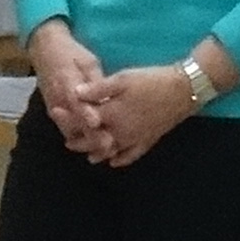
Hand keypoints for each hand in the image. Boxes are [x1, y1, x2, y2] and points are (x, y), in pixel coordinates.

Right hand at [29, 22, 111, 144]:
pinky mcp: (54, 114)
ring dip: (86, 141)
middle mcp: (57, 99)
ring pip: (69, 130)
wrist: (45, 50)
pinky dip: (80, 139)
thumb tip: (108, 99)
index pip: (75, 102)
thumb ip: (96, 82)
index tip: (97, 123)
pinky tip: (96, 146)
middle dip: (89, 135)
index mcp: (65, 82)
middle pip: (72, 123)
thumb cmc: (71, 53)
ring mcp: (54, 108)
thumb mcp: (88, 62)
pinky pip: (67, 130)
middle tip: (109, 145)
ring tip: (105, 150)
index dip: (85, 113)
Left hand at [78, 62, 203, 167]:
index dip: (68, 117)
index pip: (83, 121)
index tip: (54, 112)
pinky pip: (131, 155)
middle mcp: (121, 132)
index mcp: (112, 115)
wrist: (184, 90)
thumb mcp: (123, 79)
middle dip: (78, 140)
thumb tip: (75, 93)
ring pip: (110, 151)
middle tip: (66, 140)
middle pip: (93, 141)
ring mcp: (135, 139)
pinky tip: (113, 161)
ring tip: (83, 151)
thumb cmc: (151, 81)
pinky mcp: (149, 141)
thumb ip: (98, 88)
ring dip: (95, 152)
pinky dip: (120, 159)